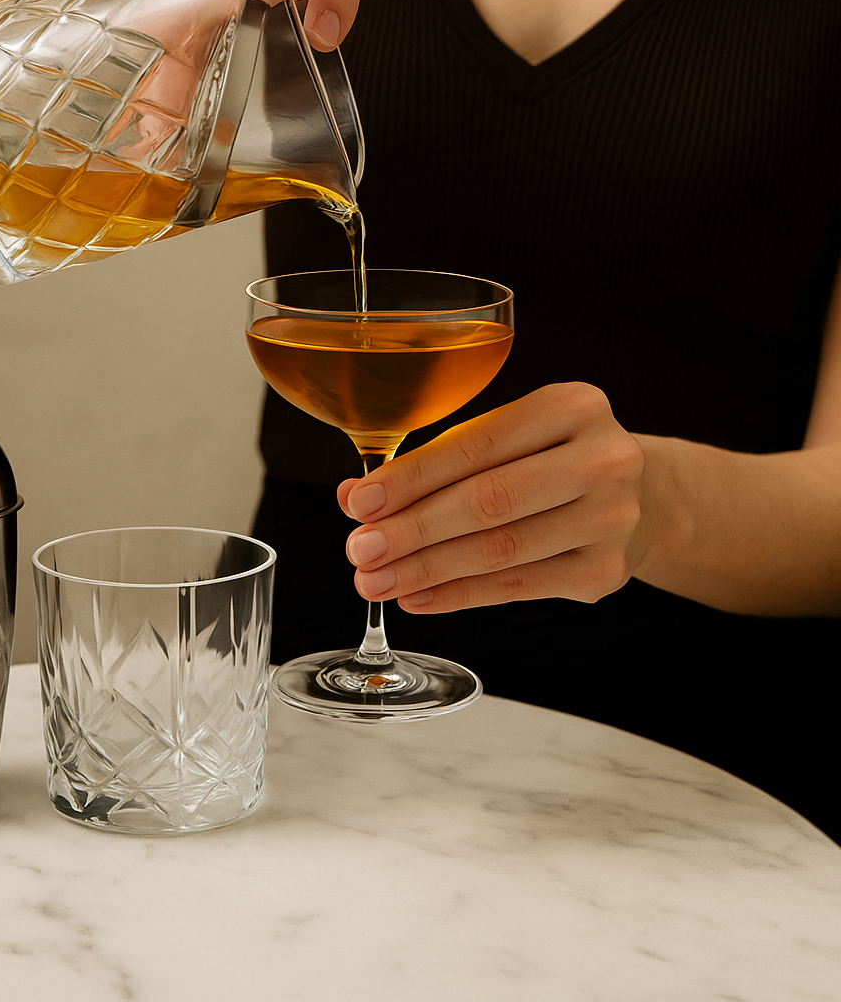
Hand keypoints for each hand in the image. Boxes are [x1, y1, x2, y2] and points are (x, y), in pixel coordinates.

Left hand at [337, 383, 645, 611]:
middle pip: (489, 501)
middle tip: (359, 550)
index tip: (361, 503)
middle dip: (414, 530)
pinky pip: (516, 587)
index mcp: (574, 406)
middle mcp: (603, 459)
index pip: (477, 444)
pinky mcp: (605, 573)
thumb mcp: (511, 436)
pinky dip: (458, 595)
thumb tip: (356, 497)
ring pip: (500, 551)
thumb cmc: (555, 457)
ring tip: (376, 581)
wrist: (645, 496)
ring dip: (427, 570)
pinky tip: (417, 596)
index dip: (413, 477)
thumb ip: (438, 459)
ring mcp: (611, 520)